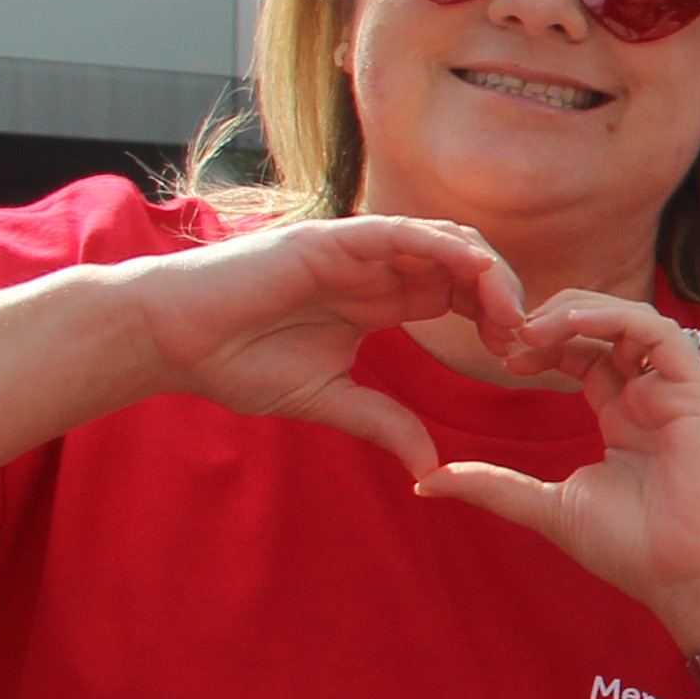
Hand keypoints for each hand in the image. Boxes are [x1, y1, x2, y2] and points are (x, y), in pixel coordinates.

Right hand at [120, 214, 527, 479]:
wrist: (171, 340)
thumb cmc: (236, 363)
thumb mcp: (329, 400)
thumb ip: (384, 422)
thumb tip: (430, 468)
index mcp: (382, 299)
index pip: (461, 294)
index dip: (497, 319)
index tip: (519, 358)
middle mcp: (378, 268)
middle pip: (468, 265)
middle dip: (508, 298)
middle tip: (528, 341)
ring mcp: (357, 249)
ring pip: (447, 242)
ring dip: (488, 273)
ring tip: (511, 315)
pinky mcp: (331, 238)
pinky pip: (402, 231)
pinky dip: (444, 247)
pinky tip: (474, 274)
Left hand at [414, 289, 699, 642]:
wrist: (685, 578)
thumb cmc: (632, 549)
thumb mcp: (547, 507)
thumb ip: (494, 485)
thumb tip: (423, 484)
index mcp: (624, 417)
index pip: (585, 354)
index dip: (543, 344)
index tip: (502, 356)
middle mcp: (652, 397)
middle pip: (607, 327)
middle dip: (555, 318)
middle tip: (509, 331)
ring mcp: (677, 392)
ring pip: (634, 319)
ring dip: (579, 310)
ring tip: (532, 327)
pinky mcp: (698, 395)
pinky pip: (660, 334)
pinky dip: (615, 319)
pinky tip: (569, 326)